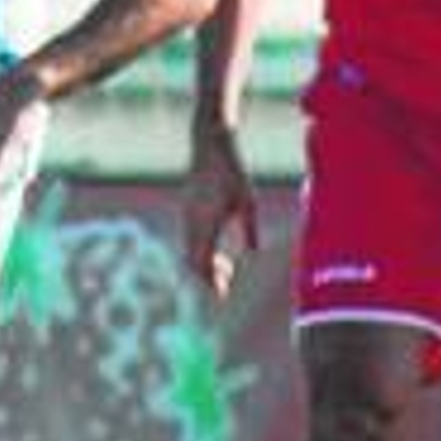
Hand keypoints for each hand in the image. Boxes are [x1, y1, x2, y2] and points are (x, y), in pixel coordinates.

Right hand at [183, 128, 257, 298]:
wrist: (210, 146)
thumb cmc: (233, 173)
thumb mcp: (248, 202)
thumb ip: (250, 229)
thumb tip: (254, 252)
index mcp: (206, 224)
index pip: (203, 263)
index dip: (211, 281)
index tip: (223, 294)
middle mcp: (191, 222)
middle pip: (192, 262)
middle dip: (207, 276)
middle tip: (227, 282)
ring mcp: (186, 216)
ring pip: (189, 251)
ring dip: (204, 263)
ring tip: (226, 266)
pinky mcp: (186, 210)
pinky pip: (189, 239)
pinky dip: (200, 250)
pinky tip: (216, 249)